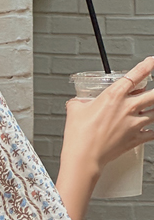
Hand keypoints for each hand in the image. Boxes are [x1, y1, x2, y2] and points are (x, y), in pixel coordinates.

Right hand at [62, 55, 153, 178]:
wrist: (84, 157)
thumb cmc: (79, 135)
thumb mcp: (75, 110)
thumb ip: (80, 102)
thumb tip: (78, 102)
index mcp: (114, 96)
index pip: (136, 75)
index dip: (147, 66)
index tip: (151, 62)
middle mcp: (128, 108)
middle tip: (153, 91)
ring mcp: (134, 124)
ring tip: (150, 109)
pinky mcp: (135, 139)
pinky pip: (152, 133)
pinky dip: (153, 131)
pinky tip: (151, 130)